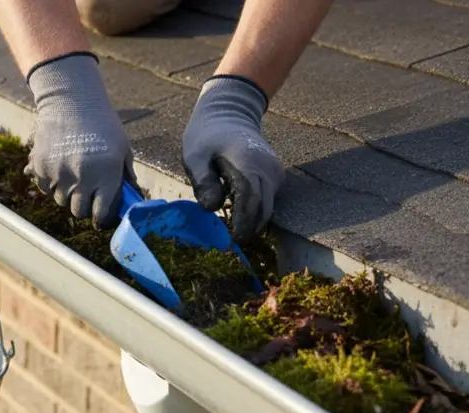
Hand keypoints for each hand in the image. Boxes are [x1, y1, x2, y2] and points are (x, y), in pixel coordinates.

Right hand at [25, 52, 134, 227]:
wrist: (71, 101)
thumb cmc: (102, 125)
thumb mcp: (122, 149)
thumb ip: (125, 176)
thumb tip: (129, 199)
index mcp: (106, 175)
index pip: (101, 214)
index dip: (101, 217)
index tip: (100, 214)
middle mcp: (82, 178)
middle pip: (79, 211)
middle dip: (84, 205)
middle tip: (87, 193)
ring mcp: (59, 174)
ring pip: (61, 200)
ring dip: (67, 193)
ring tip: (73, 173)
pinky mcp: (41, 168)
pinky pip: (45, 188)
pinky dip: (52, 182)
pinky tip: (60, 165)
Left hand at [181, 75, 282, 241]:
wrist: (229, 112)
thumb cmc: (207, 134)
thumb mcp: (195, 155)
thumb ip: (203, 180)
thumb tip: (211, 208)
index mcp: (249, 163)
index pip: (251, 201)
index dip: (242, 224)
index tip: (231, 241)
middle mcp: (267, 169)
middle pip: (263, 209)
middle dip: (248, 229)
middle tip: (230, 245)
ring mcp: (274, 172)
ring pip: (268, 207)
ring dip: (252, 222)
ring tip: (231, 234)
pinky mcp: (274, 175)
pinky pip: (268, 200)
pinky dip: (255, 212)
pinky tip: (237, 217)